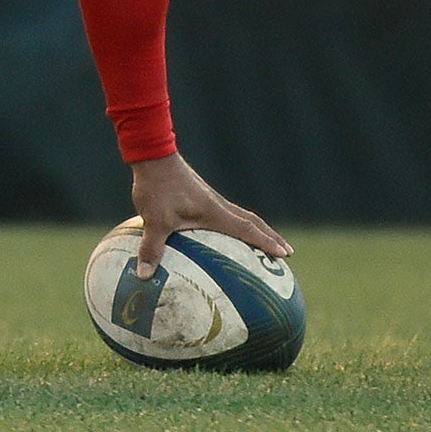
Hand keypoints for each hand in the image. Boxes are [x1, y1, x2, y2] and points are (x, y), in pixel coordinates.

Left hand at [130, 152, 290, 277]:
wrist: (151, 155)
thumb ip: (151, 248)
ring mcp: (208, 199)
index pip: (247, 229)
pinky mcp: (198, 196)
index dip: (266, 242)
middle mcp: (217, 205)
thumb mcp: (153, 220)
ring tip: (263, 245)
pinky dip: (231, 226)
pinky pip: (222, 214)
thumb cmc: (157, 187)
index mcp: (214, 211)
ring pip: (239, 216)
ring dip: (254, 230)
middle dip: (270, 237)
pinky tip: (219, 235)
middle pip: (251, 222)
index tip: (286, 254)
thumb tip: (144, 277)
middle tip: (286, 253)